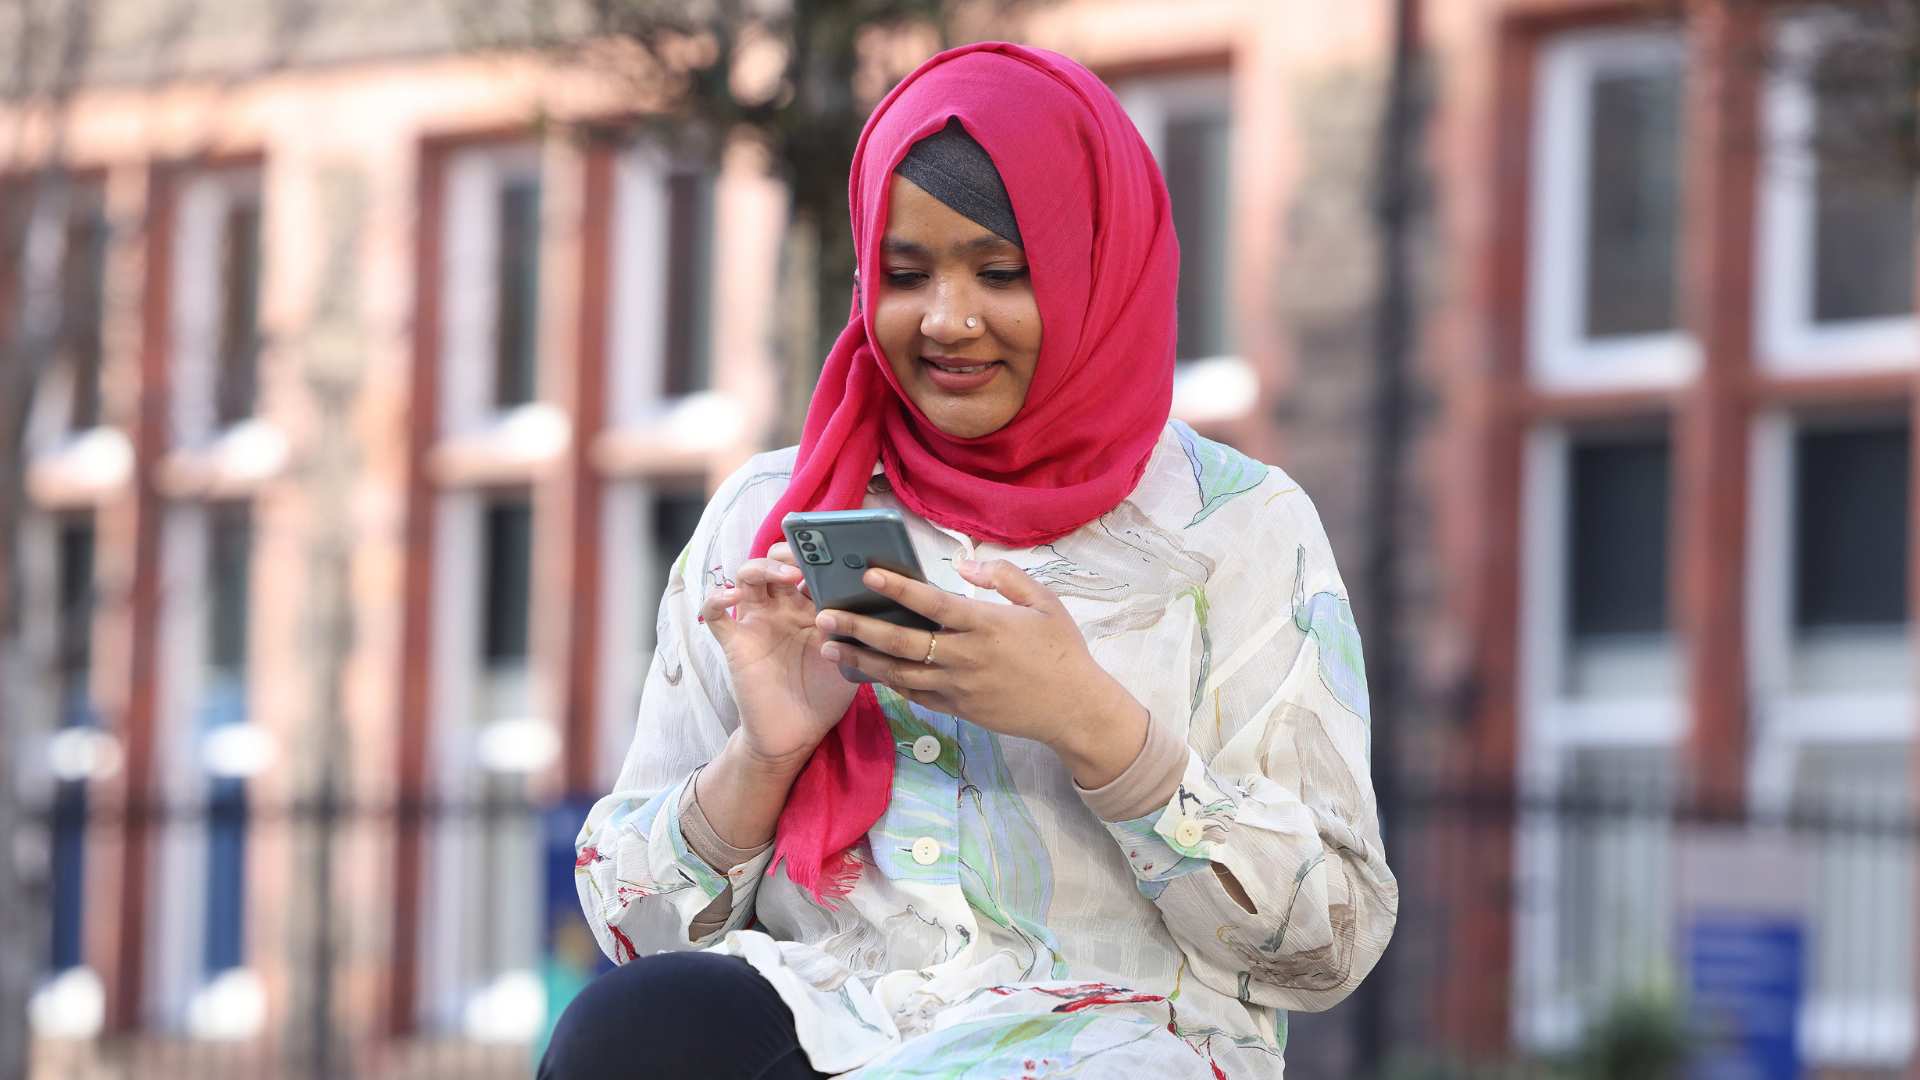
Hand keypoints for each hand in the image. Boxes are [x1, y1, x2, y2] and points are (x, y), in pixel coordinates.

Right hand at [701, 542, 857, 770]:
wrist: (797, 735)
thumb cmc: (825, 695)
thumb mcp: (851, 658)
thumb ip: (858, 631)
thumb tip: (880, 601)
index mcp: (810, 608)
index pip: (809, 568)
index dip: (819, 555)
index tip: (838, 552)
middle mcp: (782, 609)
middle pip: (776, 562)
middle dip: (790, 552)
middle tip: (810, 559)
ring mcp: (757, 623)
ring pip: (747, 576)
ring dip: (764, 568)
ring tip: (787, 575)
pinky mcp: (735, 642)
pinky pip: (715, 614)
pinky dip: (717, 599)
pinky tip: (732, 596)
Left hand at [815, 559, 1145, 774]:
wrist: (1075, 709)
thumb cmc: (1062, 650)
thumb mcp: (1044, 602)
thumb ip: (1004, 578)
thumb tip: (965, 565)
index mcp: (985, 626)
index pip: (932, 604)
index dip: (898, 588)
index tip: (868, 573)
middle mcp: (965, 657)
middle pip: (902, 642)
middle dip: (859, 628)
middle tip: (824, 616)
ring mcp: (959, 687)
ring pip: (899, 674)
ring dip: (861, 660)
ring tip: (829, 648)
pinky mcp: (958, 709)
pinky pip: (915, 695)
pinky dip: (888, 684)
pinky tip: (865, 672)